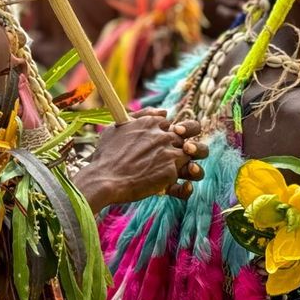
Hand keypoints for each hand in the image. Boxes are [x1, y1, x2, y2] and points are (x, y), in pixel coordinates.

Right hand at [82, 111, 206, 206]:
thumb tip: (164, 112)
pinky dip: (185, 187)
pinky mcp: (171, 173)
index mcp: (151, 122)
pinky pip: (187, 181)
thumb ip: (142, 115)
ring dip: (191, 163)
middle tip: (186, 150)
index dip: (169, 131)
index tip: (162, 141)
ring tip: (186, 171)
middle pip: (192, 130)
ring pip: (195, 154)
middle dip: (190, 139)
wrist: (104, 178)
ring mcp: (169, 154)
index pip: (170, 122)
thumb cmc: (106, 154)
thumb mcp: (118, 126)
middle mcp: (163, 135)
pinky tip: (183, 188)